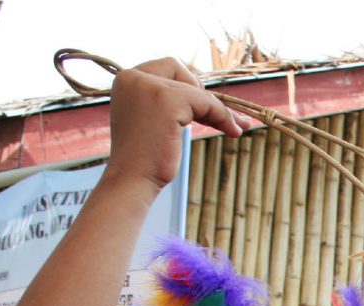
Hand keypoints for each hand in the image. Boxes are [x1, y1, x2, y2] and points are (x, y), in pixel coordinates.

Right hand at [103, 58, 249, 194]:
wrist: (131, 180)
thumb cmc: (143, 158)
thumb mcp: (150, 119)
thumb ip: (165, 101)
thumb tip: (202, 95)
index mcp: (126, 79)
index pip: (166, 68)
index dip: (186, 85)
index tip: (202, 107)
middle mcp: (133, 77)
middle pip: (180, 69)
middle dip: (200, 92)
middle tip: (218, 118)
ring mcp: (150, 86)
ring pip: (196, 90)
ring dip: (218, 109)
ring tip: (236, 127)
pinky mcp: (168, 100)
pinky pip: (206, 102)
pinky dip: (221, 116)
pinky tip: (233, 131)